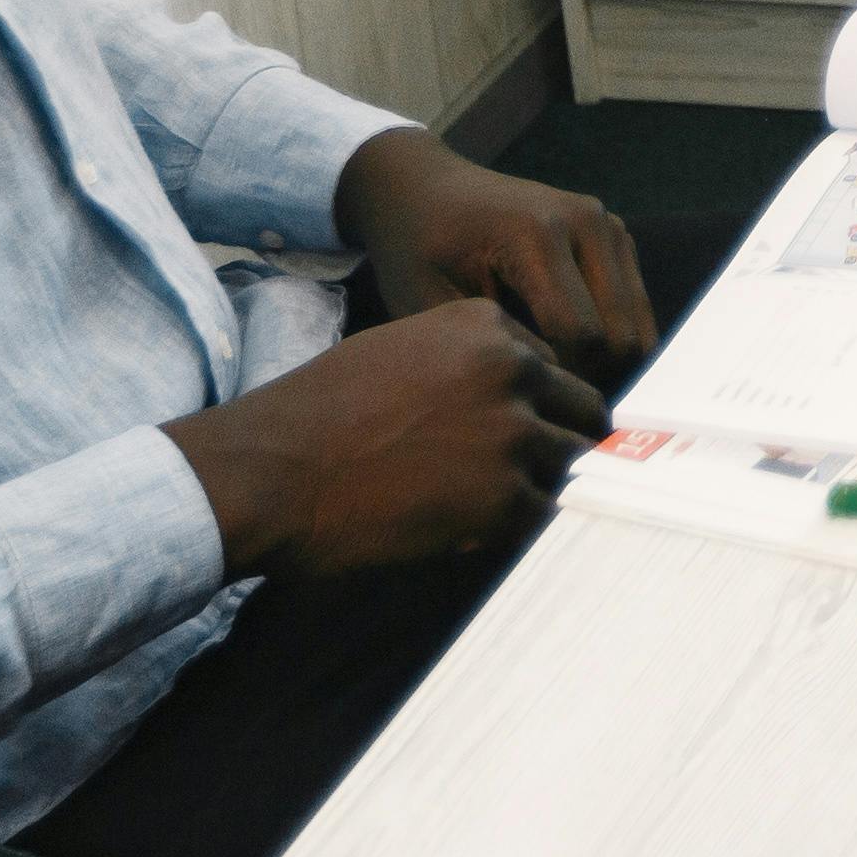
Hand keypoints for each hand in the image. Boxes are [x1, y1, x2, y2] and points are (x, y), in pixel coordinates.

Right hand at [161, 300, 608, 576]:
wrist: (275, 470)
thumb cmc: (319, 412)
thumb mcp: (400, 354)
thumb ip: (466, 368)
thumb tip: (507, 406)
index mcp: (487, 327)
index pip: (553, 366)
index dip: (536, 403)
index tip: (515, 429)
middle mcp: (514, 370)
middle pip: (582, 408)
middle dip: (559, 440)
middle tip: (529, 472)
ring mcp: (514, 434)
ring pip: (572, 464)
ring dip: (543, 486)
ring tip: (499, 505)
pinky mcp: (504, 499)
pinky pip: (543, 515)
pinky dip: (518, 527)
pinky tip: (474, 529)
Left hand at [336, 126, 653, 387]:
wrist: (425, 188)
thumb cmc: (416, 250)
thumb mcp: (432, 304)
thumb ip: (487, 352)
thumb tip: (538, 408)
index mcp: (535, 234)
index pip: (580, 336)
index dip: (560, 385)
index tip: (525, 407)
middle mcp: (585, 222)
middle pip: (621, 335)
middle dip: (591, 380)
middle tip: (544, 404)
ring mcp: (606, 224)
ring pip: (637, 325)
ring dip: (607, 362)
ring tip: (556, 381)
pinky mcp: (615, 233)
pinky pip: (634, 306)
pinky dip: (611, 338)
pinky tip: (566, 353)